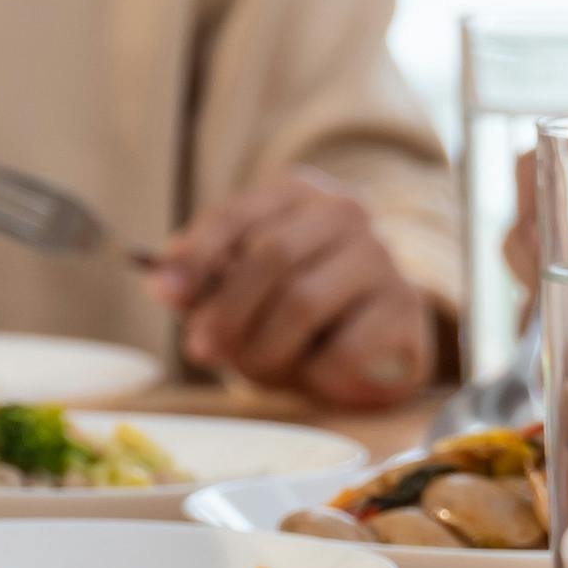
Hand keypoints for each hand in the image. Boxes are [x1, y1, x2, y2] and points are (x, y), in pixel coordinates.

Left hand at [152, 170, 441, 408]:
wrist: (374, 344)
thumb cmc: (293, 312)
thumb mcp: (242, 290)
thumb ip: (203, 283)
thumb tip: (161, 283)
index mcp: (295, 193)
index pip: (237, 216)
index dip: (197, 256)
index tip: (165, 293)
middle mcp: (343, 212)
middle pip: (271, 256)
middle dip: (228, 311)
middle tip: (204, 349)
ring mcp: (381, 255)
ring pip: (304, 301)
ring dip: (266, 347)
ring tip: (257, 370)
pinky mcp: (405, 306)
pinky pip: (345, 346)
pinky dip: (317, 372)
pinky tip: (317, 374)